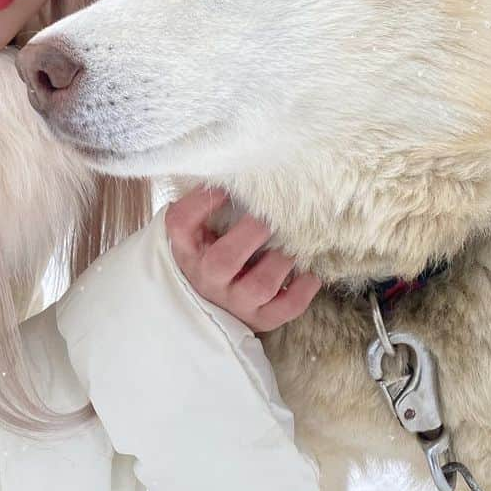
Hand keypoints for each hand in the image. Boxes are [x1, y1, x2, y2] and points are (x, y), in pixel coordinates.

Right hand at [164, 185, 320, 333]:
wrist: (214, 306)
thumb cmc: (210, 256)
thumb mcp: (198, 233)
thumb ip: (205, 206)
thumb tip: (231, 171)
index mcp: (188, 251)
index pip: (181, 226)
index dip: (201, 203)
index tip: (226, 188)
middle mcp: (207, 279)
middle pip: (223, 260)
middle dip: (252, 233)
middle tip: (271, 216)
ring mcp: (235, 303)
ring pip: (260, 285)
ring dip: (281, 260)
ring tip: (293, 245)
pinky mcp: (261, 318)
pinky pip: (285, 309)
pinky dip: (303, 290)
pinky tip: (310, 273)